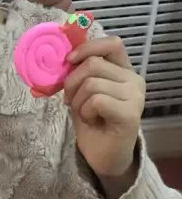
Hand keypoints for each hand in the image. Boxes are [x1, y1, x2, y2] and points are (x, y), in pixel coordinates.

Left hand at [64, 37, 145, 180]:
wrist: (103, 155)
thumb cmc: (92, 121)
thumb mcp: (81, 91)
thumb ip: (79, 72)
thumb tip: (64, 57)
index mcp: (124, 70)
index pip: (111, 43)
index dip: (87, 48)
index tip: (68, 61)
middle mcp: (134, 80)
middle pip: (93, 64)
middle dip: (72, 82)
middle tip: (70, 100)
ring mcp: (135, 96)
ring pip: (92, 83)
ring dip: (78, 101)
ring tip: (85, 113)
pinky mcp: (130, 114)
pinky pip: (97, 100)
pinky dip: (85, 111)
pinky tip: (92, 121)